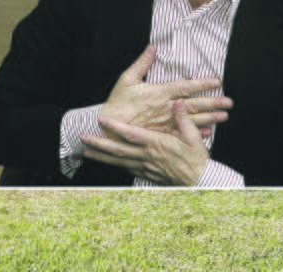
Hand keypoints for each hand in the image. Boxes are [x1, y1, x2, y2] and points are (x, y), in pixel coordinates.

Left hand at [84, 100, 209, 185]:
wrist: (198, 181)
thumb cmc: (196, 158)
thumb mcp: (193, 136)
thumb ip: (182, 119)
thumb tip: (177, 102)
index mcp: (157, 144)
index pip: (131, 134)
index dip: (115, 126)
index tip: (102, 119)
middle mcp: (146, 156)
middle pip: (118, 149)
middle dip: (99, 143)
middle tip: (83, 138)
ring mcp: (144, 167)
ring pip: (117, 161)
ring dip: (101, 156)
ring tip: (86, 151)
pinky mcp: (145, 174)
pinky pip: (125, 169)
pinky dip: (114, 165)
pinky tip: (107, 162)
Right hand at [102, 46, 230, 136]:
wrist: (106, 128)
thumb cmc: (116, 103)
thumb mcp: (126, 79)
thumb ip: (142, 63)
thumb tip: (153, 47)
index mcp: (159, 93)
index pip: (186, 86)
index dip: (202, 83)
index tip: (217, 81)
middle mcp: (165, 108)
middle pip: (194, 104)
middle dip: (213, 102)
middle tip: (229, 102)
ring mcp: (165, 123)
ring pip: (192, 120)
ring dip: (210, 118)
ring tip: (224, 116)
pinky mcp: (161, 135)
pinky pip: (182, 134)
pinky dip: (195, 134)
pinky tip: (209, 133)